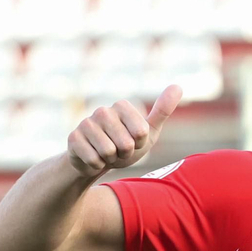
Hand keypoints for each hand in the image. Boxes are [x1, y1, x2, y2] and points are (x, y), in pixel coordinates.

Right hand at [66, 86, 181, 176]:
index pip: (141, 132)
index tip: (134, 140)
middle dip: (125, 153)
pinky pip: (94, 159)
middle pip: (126, 143)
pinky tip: (94, 157)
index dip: (140, 143)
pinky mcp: (73, 138)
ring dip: (111, 159)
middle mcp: (102, 111)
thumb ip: (162, 110)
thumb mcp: (149, 131)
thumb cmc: (126, 145)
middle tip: (119, 149)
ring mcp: (86, 123)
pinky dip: (97, 164)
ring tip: (107, 153)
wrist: (98, 161)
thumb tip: (178, 86)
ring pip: (109, 151)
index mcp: (122, 106)